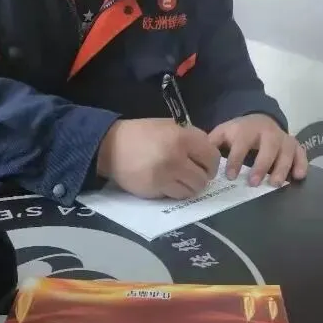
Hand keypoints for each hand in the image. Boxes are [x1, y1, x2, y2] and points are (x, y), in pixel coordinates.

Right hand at [98, 118, 220, 198]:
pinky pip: (177, 196)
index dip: (211, 162)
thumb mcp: (168, 126)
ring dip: (190, 186)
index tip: (205, 164)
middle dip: (202, 177)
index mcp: (182, 137)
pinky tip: (168, 183)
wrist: (111, 147)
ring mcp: (166, 175)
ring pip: (193, 190)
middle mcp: (176, 157)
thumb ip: (190, 138)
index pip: (212, 156)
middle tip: (193, 173)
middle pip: (204, 177)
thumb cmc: (141, 134)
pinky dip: (176, 191)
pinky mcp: (155, 190)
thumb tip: (208, 154)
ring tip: (180, 179)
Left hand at [209, 114, 307, 186]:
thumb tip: (199, 158)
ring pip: (286, 151)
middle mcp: (267, 132)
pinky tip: (299, 177)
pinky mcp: (294, 145)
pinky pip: (301, 153)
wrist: (258, 119)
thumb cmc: (238, 133)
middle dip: (262, 165)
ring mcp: (283, 138)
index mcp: (246, 129)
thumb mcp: (223, 133)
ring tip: (274, 184)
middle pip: (268, 146)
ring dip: (282, 168)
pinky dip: (302, 164)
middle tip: (254, 184)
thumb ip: (212, 144)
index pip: (241, 144)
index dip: (236, 159)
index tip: (230, 176)